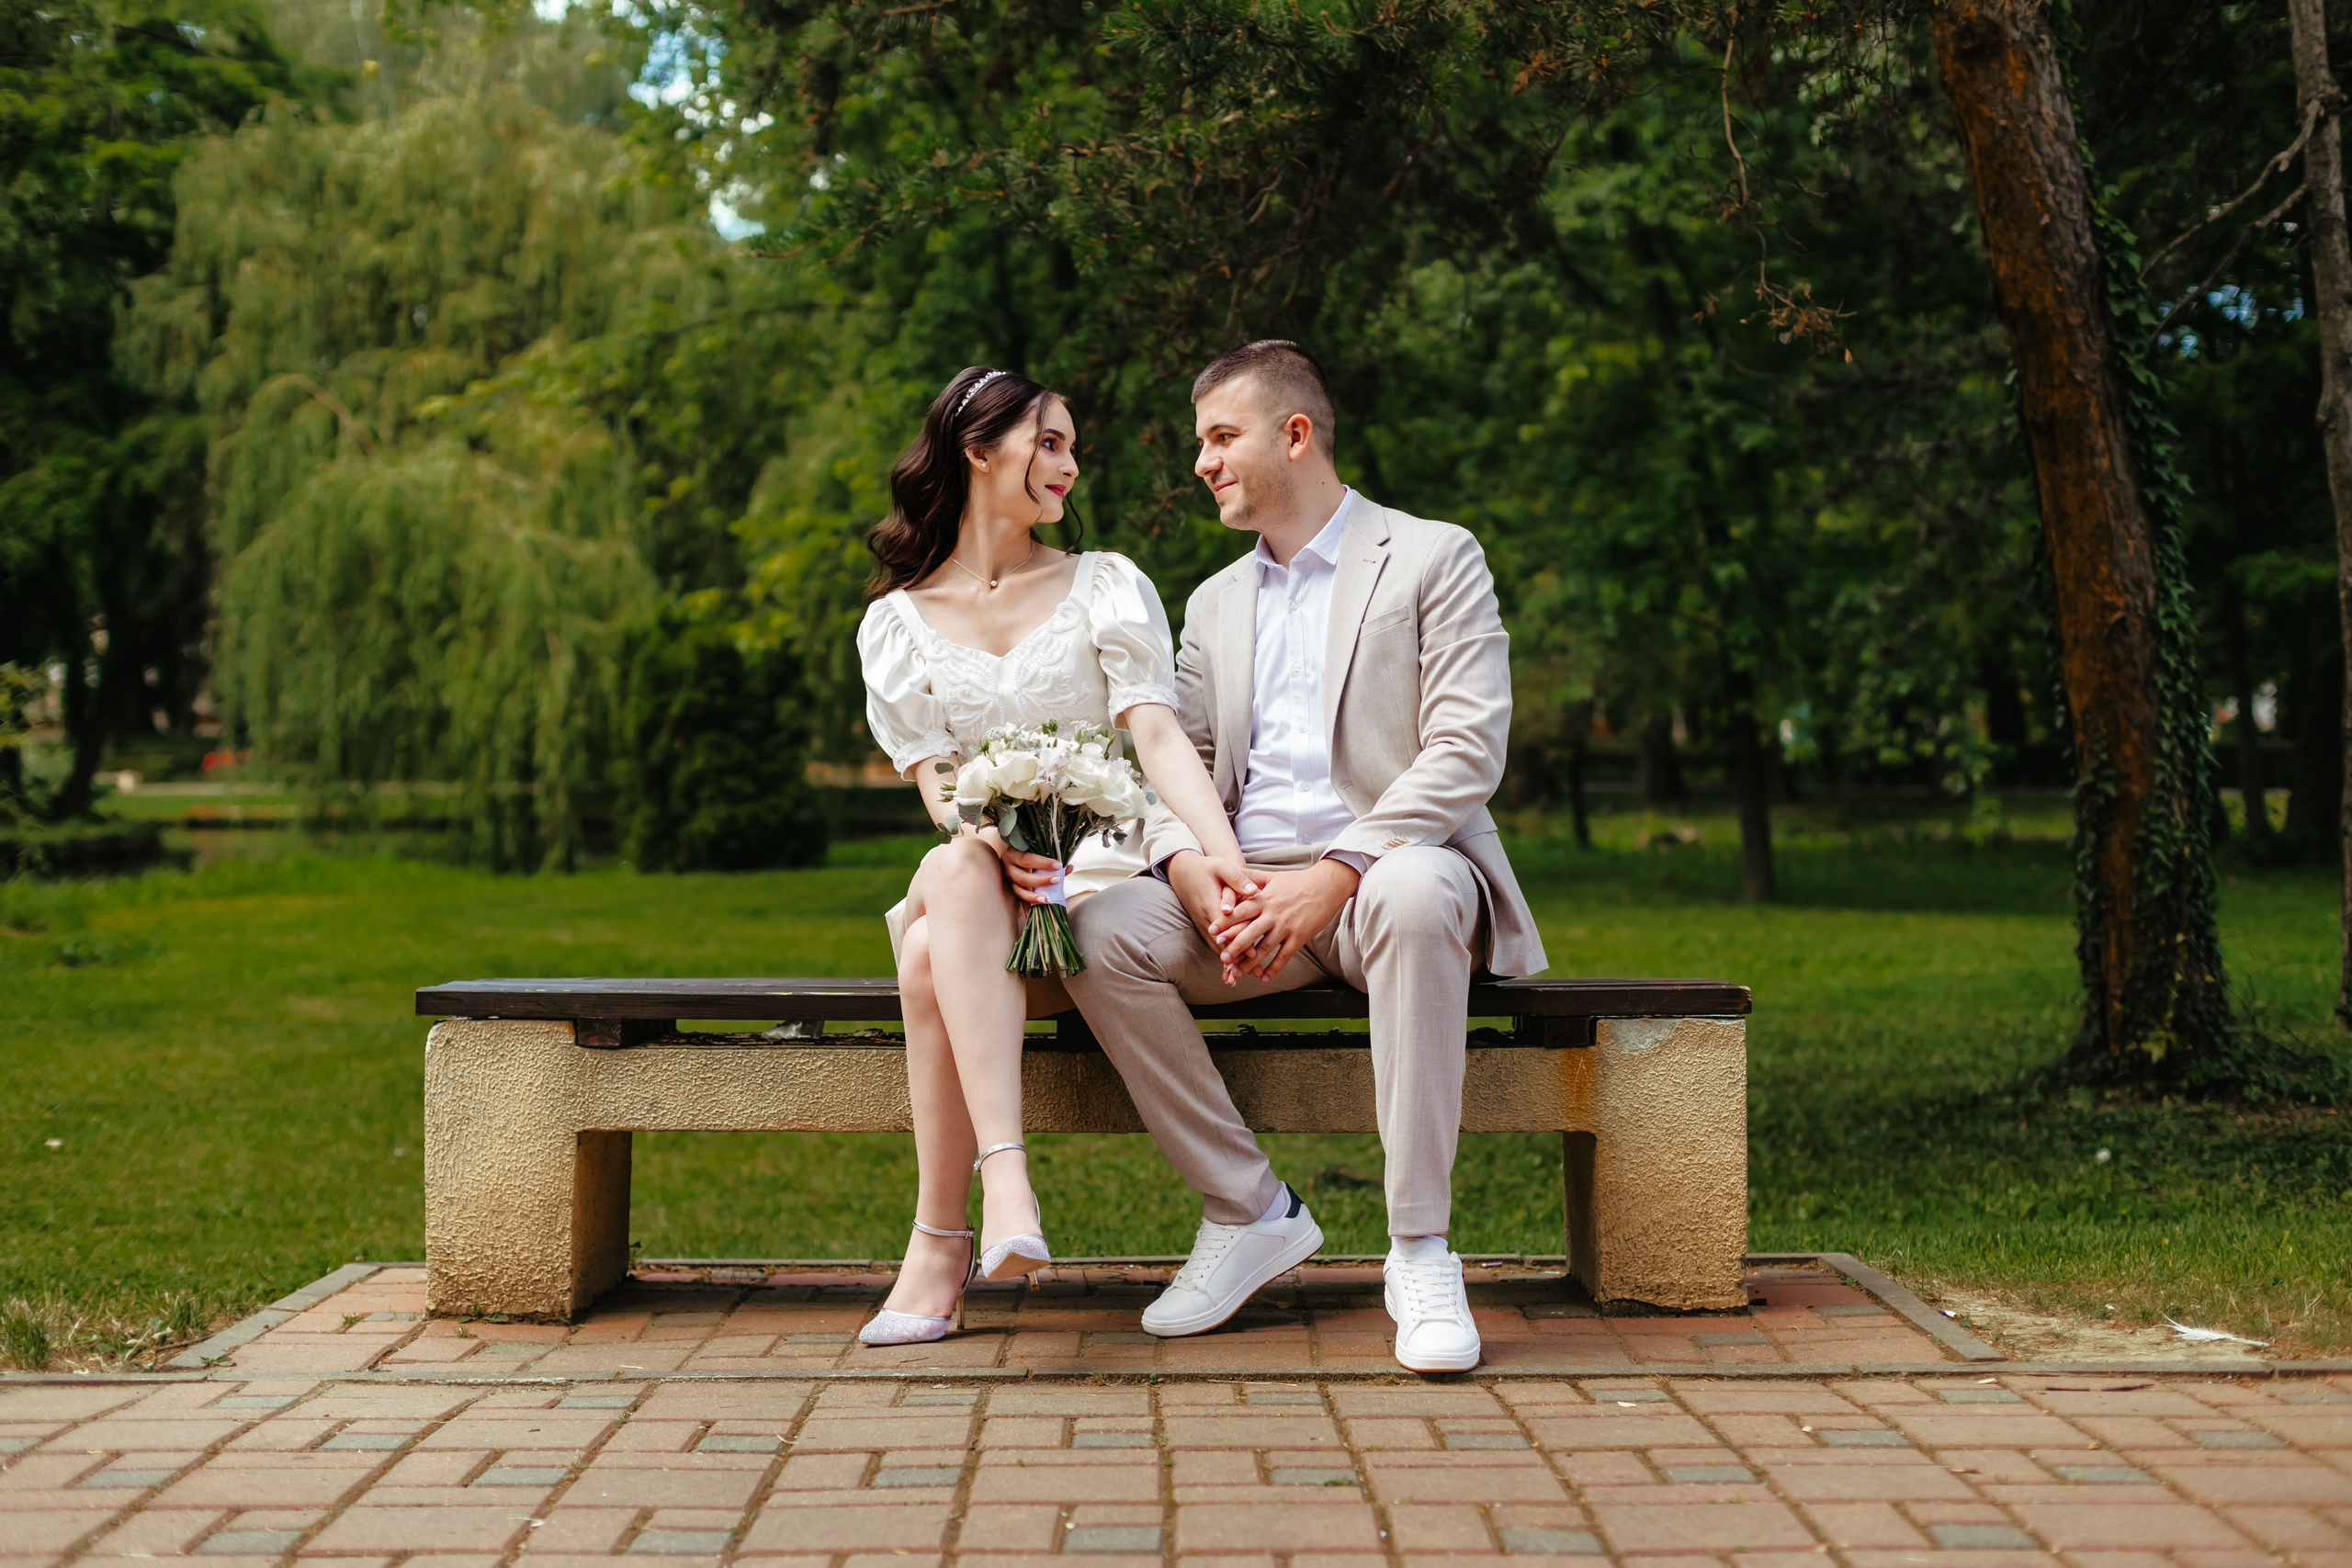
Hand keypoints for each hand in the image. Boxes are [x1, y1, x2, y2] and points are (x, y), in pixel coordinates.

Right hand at [973, 825, 1063, 905]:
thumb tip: (1068, 868)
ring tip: (1046, 900)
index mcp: (1013, 855)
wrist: (1009, 857)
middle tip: (1056, 880)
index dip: (1043, 863)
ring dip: (1033, 897)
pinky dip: (1027, 908)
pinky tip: (1034, 913)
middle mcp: (1008, 868)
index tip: (1058, 865)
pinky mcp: (1011, 890)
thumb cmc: (1024, 852)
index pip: (1028, 859)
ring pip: (1019, 891)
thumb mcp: (1035, 853)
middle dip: (1040, 881)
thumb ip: (1050, 861)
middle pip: (1022, 878)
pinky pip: (1019, 900)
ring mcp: (1008, 880)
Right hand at [1166, 851, 1259, 980]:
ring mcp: (1203, 925)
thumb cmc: (1206, 867)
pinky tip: (1232, 970)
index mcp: (1211, 904)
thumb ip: (1237, 879)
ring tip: (1245, 978)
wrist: (1182, 871)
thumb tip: (1254, 891)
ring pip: (1218, 948)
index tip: (1254, 953)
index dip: (1240, 941)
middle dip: (1238, 960)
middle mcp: (1206, 919)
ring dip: (1230, 963)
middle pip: (1223, 944)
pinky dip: (1224, 958)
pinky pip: (1215, 945)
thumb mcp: (1221, 867)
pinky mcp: (1204, 927)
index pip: (1228, 929)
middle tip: (1255, 973)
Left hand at [1212, 857, 1359, 981]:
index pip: (1240, 911)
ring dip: (1250, 962)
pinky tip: (1264, 978)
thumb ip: (1250, 876)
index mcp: (1264, 898)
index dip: (1225, 922)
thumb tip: (1232, 868)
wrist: (1326, 885)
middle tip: (1222, 958)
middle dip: (1234, 947)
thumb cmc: (1298, 880)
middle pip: (1249, 932)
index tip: (1211, 932)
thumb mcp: (1272, 876)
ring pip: (1264, 948)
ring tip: (1238, 973)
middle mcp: (1273, 913)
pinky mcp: (1299, 936)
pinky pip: (1284, 956)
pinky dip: (1274, 968)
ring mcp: (1286, 926)